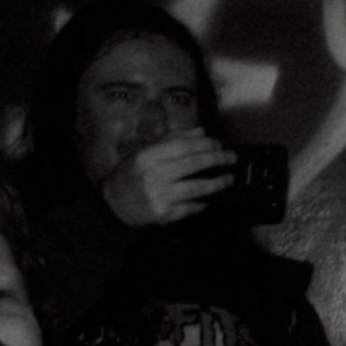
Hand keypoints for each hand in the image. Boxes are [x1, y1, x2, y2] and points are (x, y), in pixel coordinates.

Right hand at [101, 131, 232, 228]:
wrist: (114, 206)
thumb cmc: (132, 175)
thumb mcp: (145, 153)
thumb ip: (173, 140)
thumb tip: (201, 131)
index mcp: (146, 157)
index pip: (182, 146)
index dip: (204, 144)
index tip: (219, 144)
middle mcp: (152, 175)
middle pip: (193, 164)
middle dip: (217, 160)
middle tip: (231, 158)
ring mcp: (159, 196)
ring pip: (196, 187)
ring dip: (217, 183)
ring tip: (229, 179)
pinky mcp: (164, 214)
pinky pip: (191, 207)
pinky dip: (203, 202)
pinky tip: (212, 198)